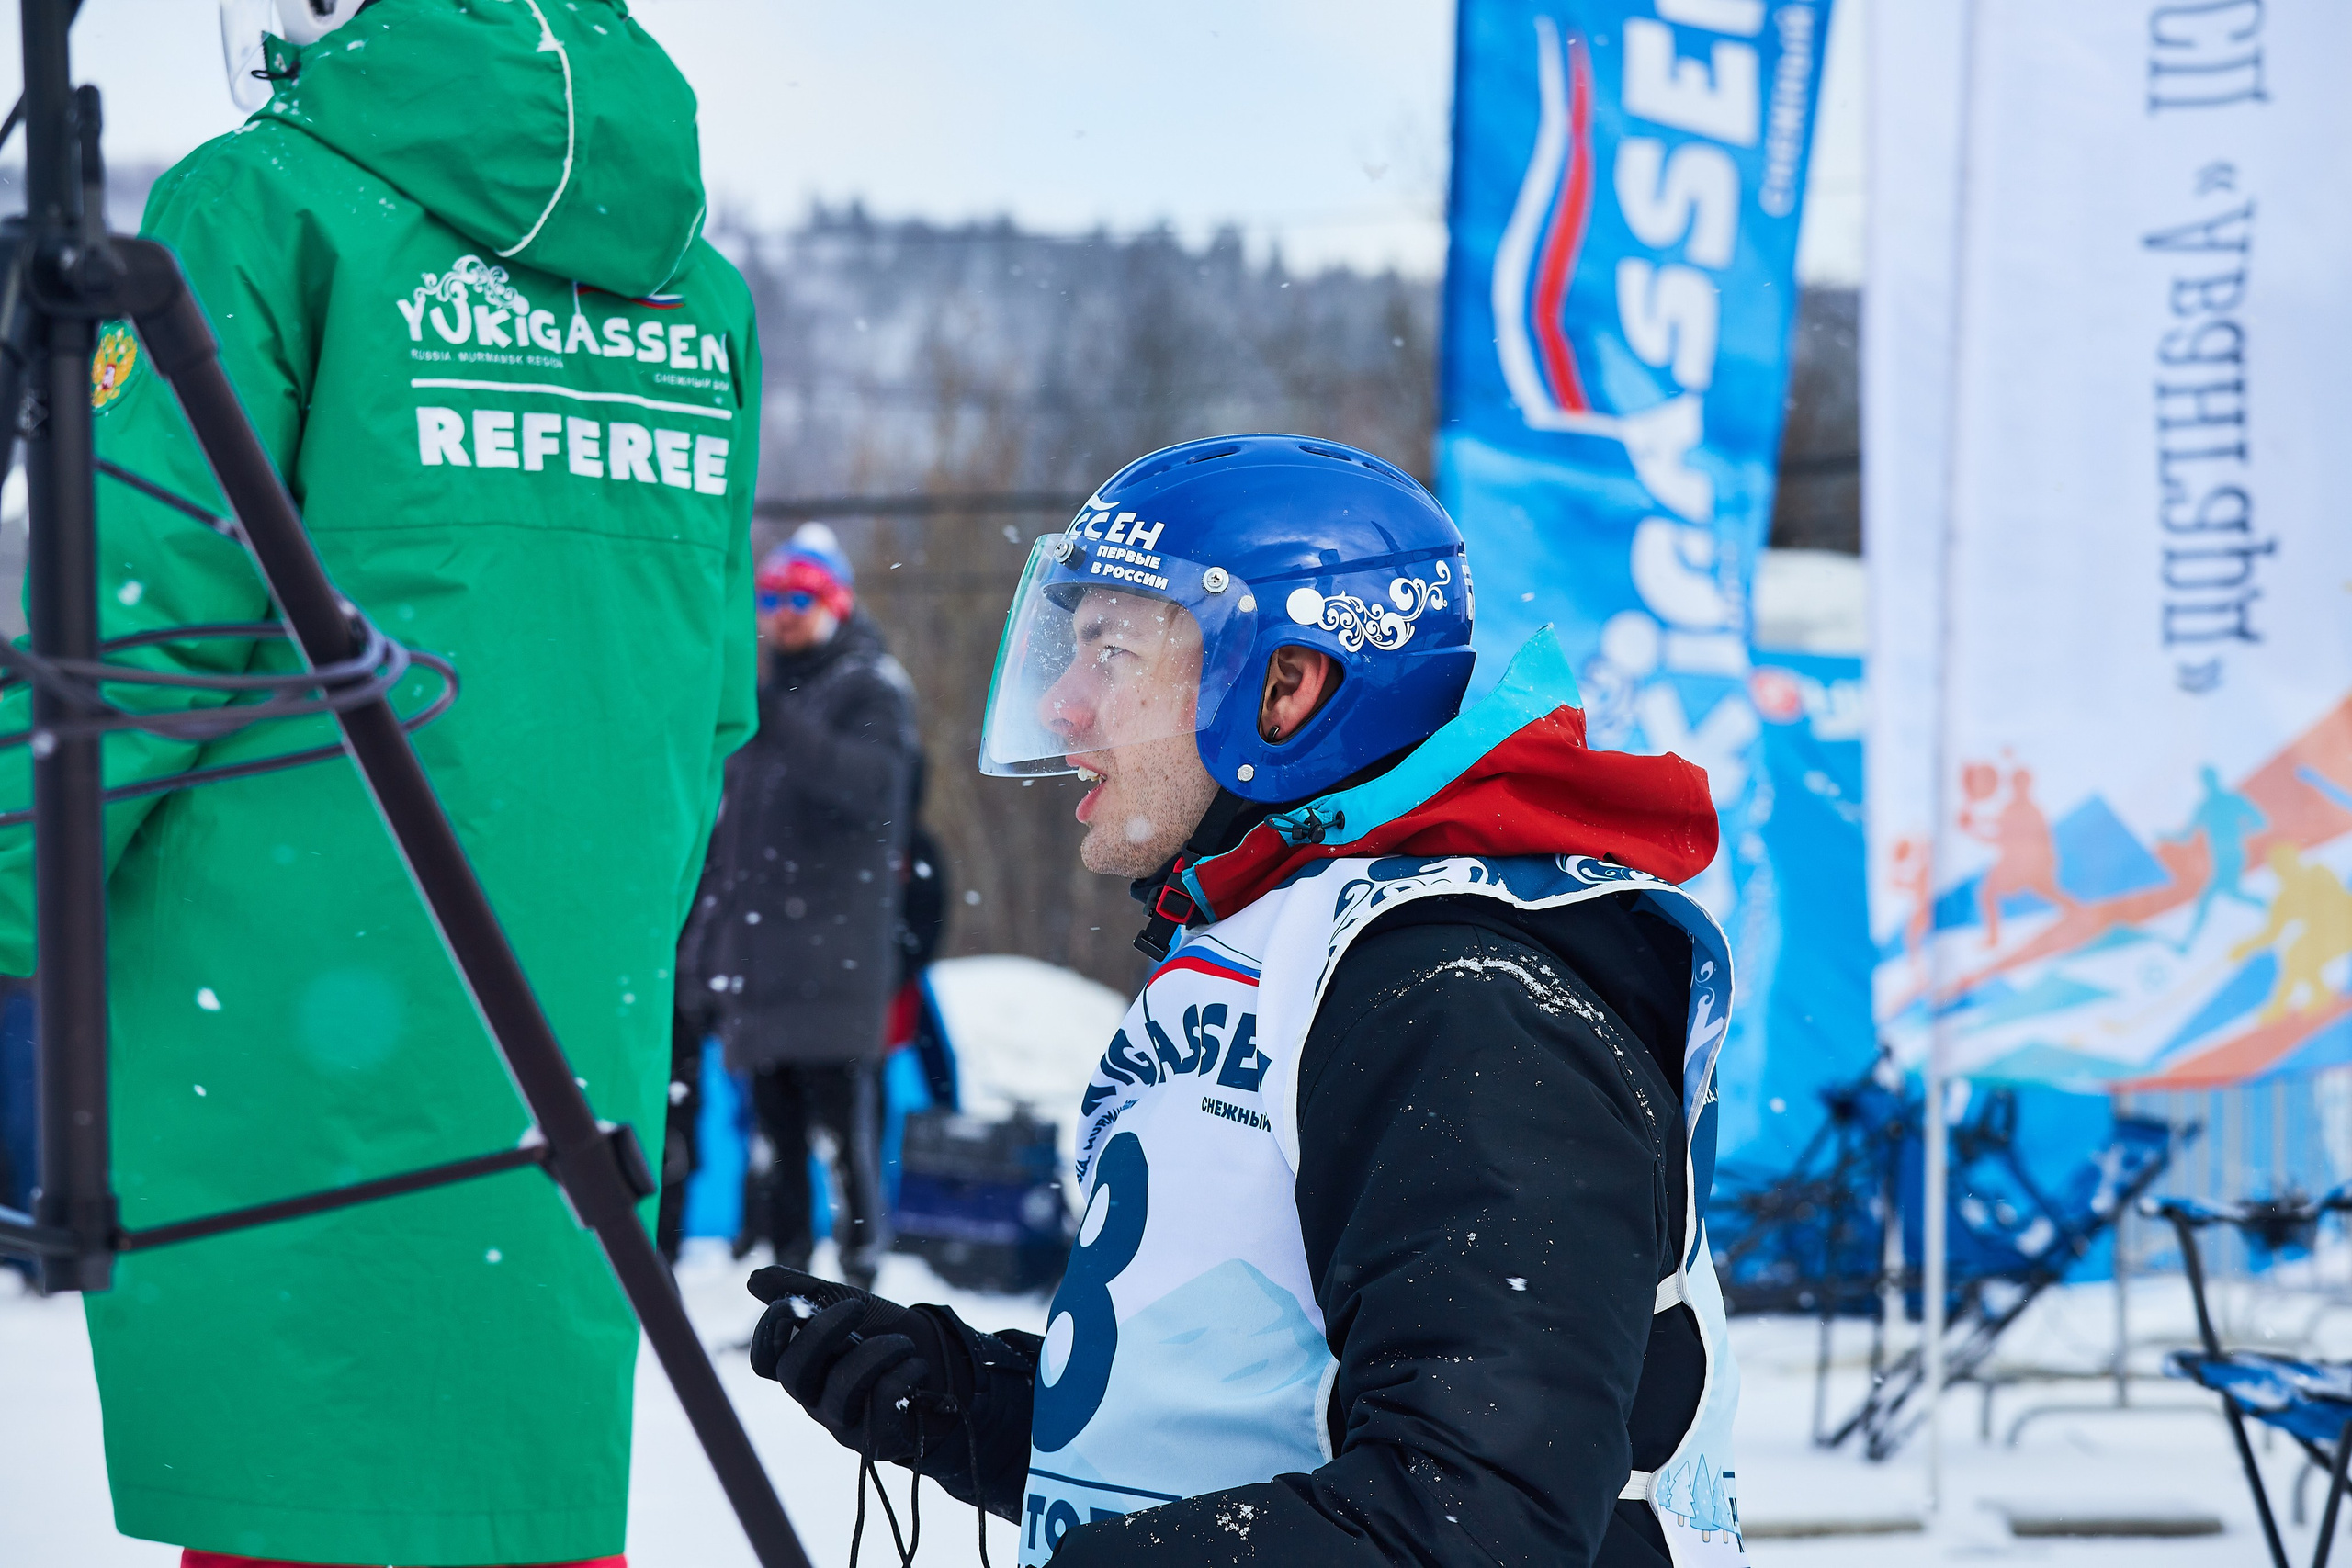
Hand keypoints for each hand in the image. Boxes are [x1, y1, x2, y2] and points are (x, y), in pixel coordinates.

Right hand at [747, 1267, 960, 1463]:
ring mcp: (844, 1422)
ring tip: (904, 1342)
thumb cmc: (885, 1335)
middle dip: (822, 1333)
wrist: (944, 1365)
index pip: (764, 1362)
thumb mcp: (847, 1304)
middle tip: (856, 1305)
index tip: (794, 1304)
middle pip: (793, 1375)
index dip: (768, 1334)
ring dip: (878, 1352)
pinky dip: (905, 1373)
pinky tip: (916, 1367)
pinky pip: (881, 1402)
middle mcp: (815, 1398)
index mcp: (804, 1365)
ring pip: (841, 1388)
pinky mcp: (877, 1439)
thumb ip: (804, 1291)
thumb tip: (753, 1278)